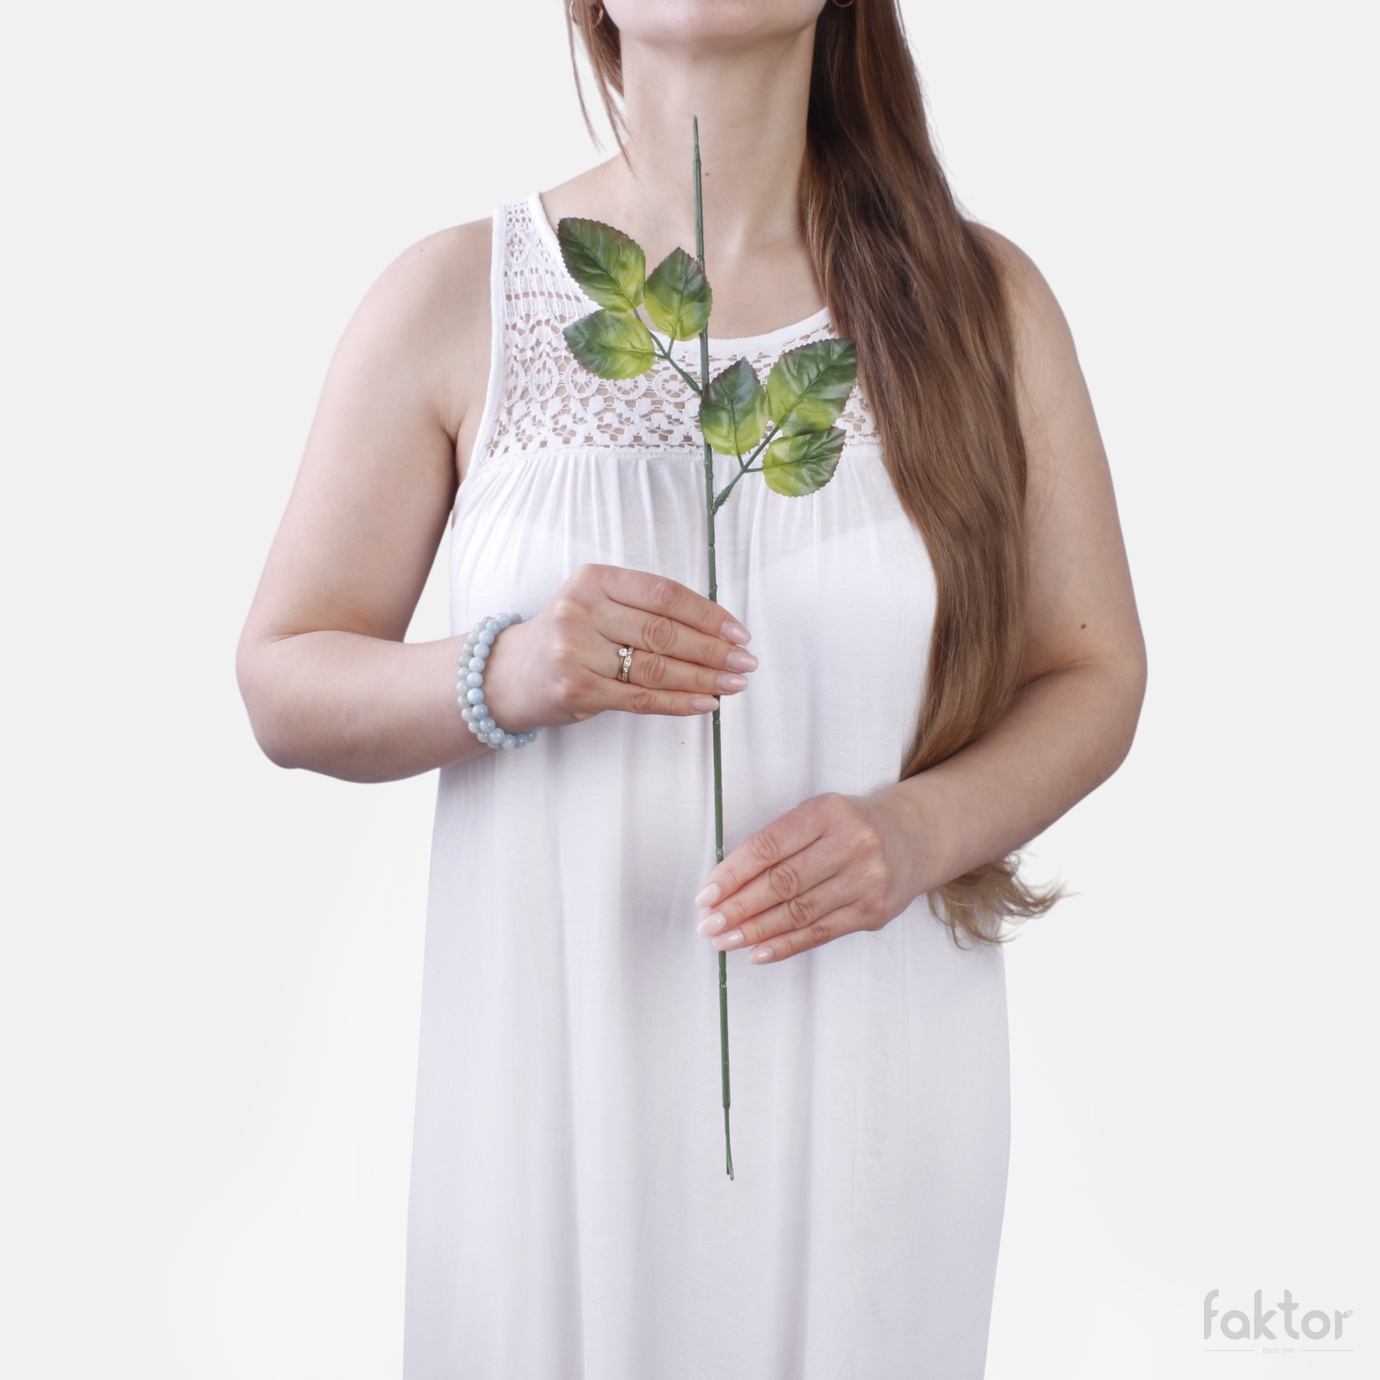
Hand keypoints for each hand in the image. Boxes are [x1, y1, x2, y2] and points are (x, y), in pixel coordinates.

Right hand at [480, 563, 757, 731]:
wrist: (508, 676)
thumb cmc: (568, 638)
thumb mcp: (596, 605)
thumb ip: (644, 609)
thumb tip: (717, 631)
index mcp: (594, 579)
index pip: (664, 594)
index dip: (708, 614)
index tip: (739, 633)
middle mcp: (581, 609)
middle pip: (664, 632)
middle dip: (713, 650)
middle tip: (746, 663)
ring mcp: (575, 650)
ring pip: (656, 667)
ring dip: (703, 679)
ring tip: (734, 685)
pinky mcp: (576, 689)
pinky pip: (640, 698)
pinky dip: (678, 703)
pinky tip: (705, 704)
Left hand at [693, 789, 924, 963]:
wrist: (915, 837)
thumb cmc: (852, 826)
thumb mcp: (818, 815)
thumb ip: (778, 842)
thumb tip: (727, 884)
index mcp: (827, 813)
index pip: (768, 847)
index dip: (733, 873)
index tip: (707, 894)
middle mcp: (850, 844)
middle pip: (782, 883)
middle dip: (739, 907)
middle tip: (709, 924)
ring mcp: (865, 880)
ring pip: (798, 912)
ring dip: (756, 931)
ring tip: (725, 940)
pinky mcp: (873, 911)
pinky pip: (820, 933)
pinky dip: (784, 945)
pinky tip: (758, 952)